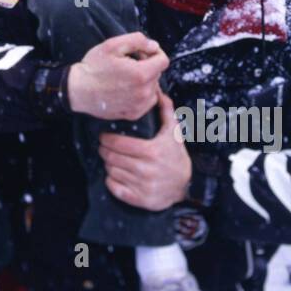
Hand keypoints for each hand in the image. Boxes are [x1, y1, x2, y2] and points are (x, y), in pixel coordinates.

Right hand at [67, 32, 166, 120]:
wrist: (78, 91)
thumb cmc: (93, 67)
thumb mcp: (112, 45)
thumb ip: (137, 41)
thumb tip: (154, 46)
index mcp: (141, 74)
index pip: (163, 61)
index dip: (154, 53)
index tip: (141, 52)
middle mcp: (144, 92)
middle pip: (157, 73)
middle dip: (147, 65)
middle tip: (128, 63)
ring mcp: (139, 105)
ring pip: (153, 88)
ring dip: (145, 80)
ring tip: (126, 77)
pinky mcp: (133, 114)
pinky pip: (147, 101)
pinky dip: (141, 94)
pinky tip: (126, 89)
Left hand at [98, 93, 190, 211]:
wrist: (186, 185)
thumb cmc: (175, 155)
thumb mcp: (173, 133)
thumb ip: (165, 111)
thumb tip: (158, 90)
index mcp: (152, 151)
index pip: (119, 143)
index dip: (107, 139)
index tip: (104, 137)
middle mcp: (147, 170)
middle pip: (112, 158)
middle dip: (105, 151)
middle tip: (105, 148)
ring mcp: (143, 186)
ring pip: (111, 171)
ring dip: (108, 165)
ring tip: (111, 160)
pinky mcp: (140, 200)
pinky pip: (115, 188)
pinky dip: (111, 181)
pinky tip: (115, 175)